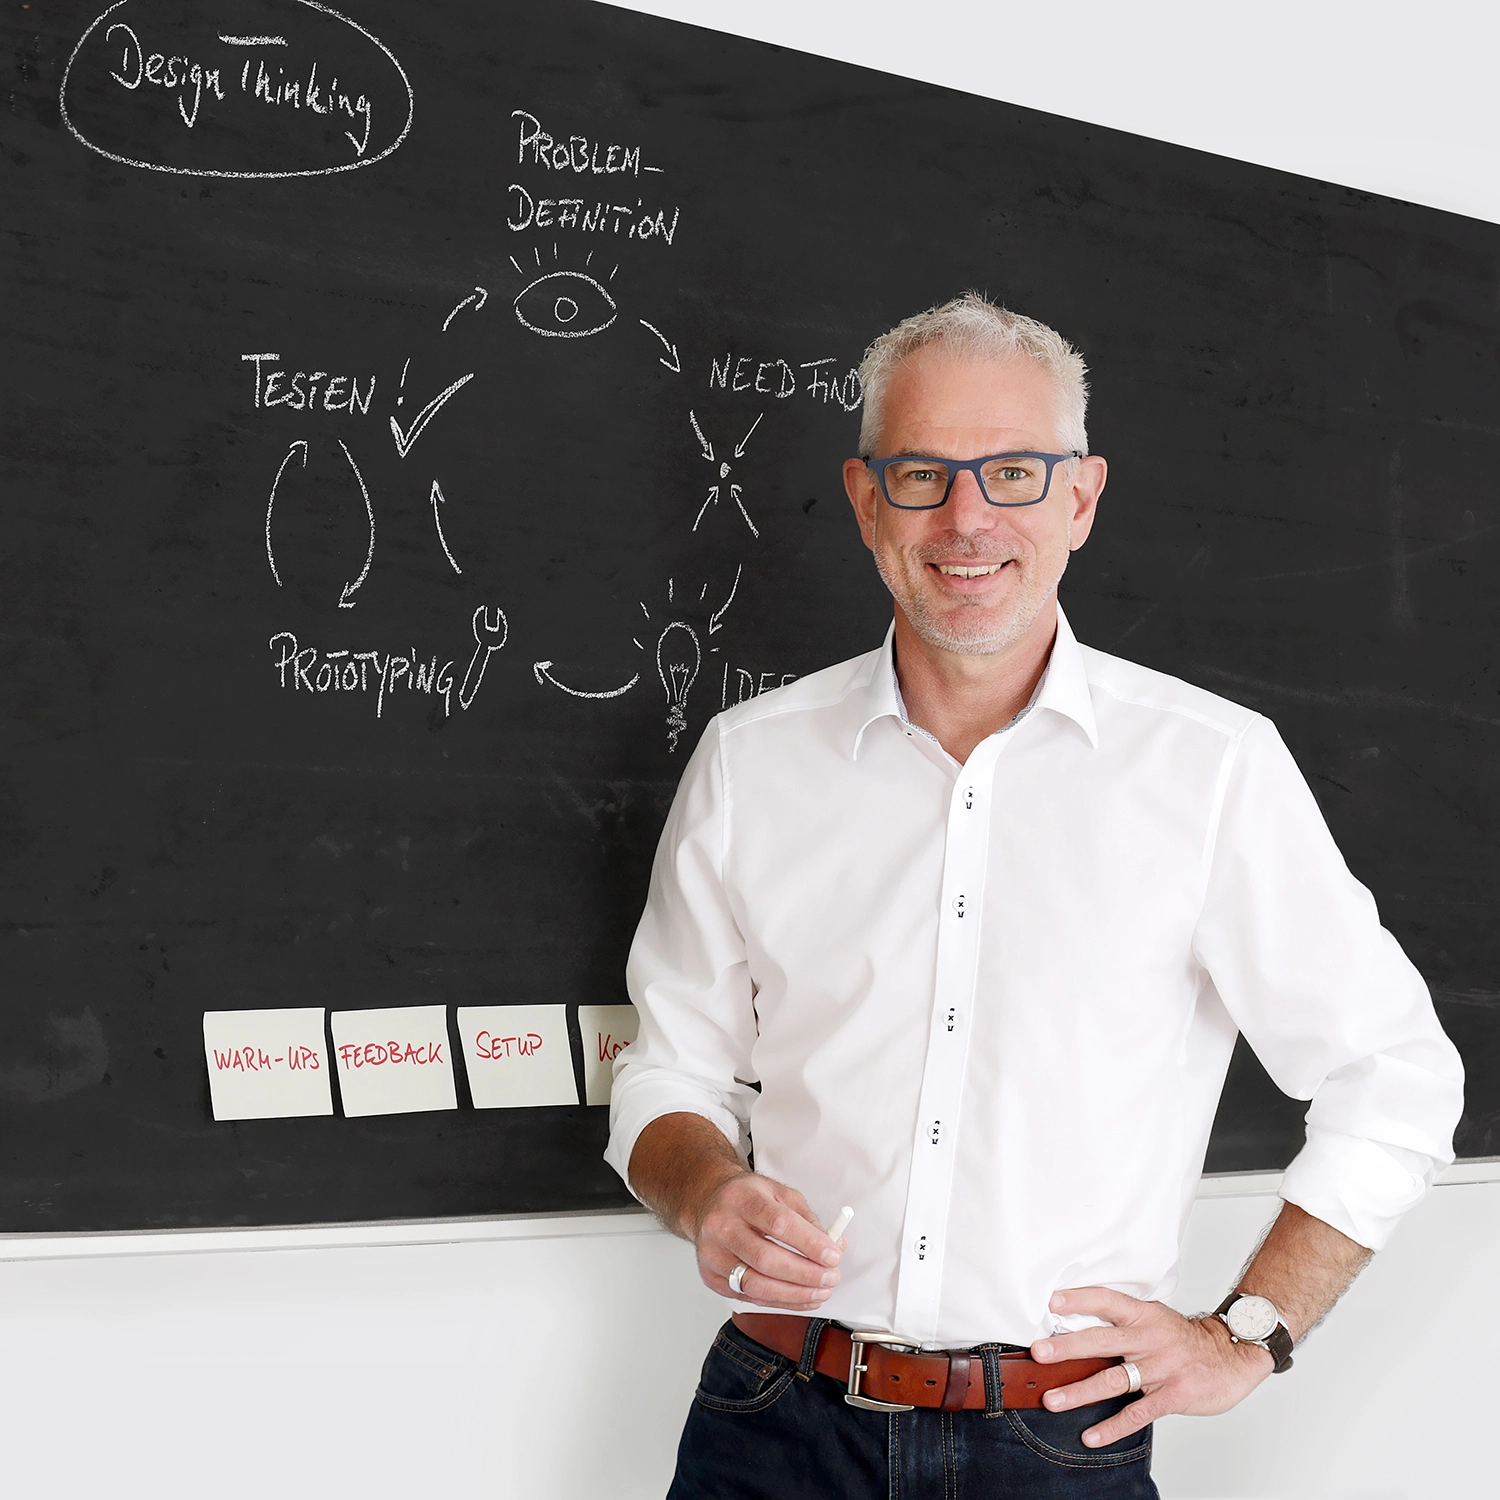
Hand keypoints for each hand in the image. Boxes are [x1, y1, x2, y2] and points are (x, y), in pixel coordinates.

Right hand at [692, 1170, 843, 1310]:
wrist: (708, 1202)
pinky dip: (780, 1302)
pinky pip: (748, 1298)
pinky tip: (800, 1297)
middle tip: (830, 1277)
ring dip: (794, 1294)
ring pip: (755, 1285)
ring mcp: (712, 1254)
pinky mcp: (711, 1277)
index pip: (777, 1223)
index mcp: (741, 1198)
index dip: (809, 1243)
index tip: (833, 1255)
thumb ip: (807, 1218)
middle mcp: (721, 1226)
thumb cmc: (746, 1198)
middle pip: (765, 1258)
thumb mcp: (779, 1193)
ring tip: (820, 1291)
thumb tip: (834, 1245)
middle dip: (805, 1273)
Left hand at [1031, 1287, 1274, 1447]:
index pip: (1107, 1301)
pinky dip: (1113, 1427)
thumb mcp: (1156, 1318)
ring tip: (1052, 1400)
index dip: (1080, 1299)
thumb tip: (1078, 1327)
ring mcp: (1161, 1368)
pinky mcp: (1173, 1395)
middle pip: (1102, 1340)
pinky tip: (1092, 1436)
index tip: (1052, 1301)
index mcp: (1143, 1315)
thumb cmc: (1186, 1339)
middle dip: (1068, 1347)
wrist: (1233, 1355)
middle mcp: (1149, 1338)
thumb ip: (1124, 1323)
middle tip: (1039, 1353)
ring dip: (1080, 1391)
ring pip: (1114, 1380)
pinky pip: (1138, 1413)